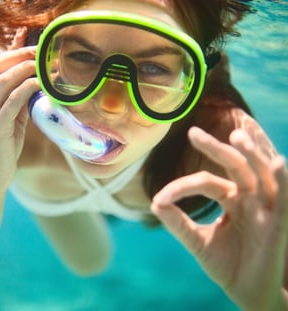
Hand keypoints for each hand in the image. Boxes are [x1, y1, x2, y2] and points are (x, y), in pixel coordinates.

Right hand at [0, 28, 38, 195]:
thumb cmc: (1, 151)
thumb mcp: (10, 123)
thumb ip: (18, 105)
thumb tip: (36, 87)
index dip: (11, 54)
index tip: (33, 49)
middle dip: (18, 55)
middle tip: (41, 52)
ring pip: (3, 81)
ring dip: (25, 68)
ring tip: (44, 65)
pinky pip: (12, 100)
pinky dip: (27, 88)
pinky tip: (40, 83)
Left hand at [151, 126, 287, 309]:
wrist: (247, 293)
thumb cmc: (227, 265)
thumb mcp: (198, 241)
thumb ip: (178, 222)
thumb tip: (154, 203)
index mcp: (231, 199)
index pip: (206, 182)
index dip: (182, 187)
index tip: (159, 199)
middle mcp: (249, 198)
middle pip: (235, 165)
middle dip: (216, 148)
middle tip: (193, 133)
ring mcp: (266, 208)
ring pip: (261, 174)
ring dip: (253, 153)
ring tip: (238, 135)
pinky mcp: (280, 223)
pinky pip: (285, 198)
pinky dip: (284, 180)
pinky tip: (278, 162)